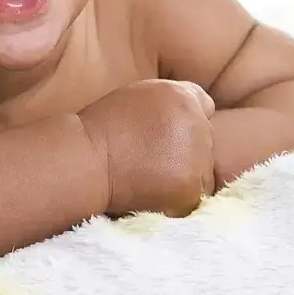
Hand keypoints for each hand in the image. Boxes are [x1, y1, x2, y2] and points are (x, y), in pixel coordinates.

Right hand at [78, 79, 215, 217]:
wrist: (88, 161)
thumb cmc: (102, 131)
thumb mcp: (137, 97)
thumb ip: (168, 104)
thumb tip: (194, 116)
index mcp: (181, 95)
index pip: (204, 106)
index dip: (187, 122)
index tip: (168, 136)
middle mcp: (196, 121)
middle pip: (206, 140)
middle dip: (188, 150)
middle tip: (152, 160)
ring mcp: (198, 155)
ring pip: (205, 170)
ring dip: (187, 176)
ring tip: (152, 179)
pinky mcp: (192, 186)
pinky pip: (198, 196)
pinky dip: (181, 199)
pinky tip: (156, 194)